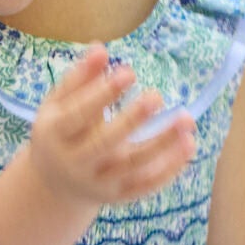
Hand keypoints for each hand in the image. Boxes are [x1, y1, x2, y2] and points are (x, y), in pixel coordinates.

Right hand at [28, 45, 196, 209]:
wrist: (55, 185)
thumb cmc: (61, 132)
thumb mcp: (58, 104)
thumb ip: (79, 78)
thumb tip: (100, 48)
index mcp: (56, 135)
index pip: (78, 115)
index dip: (102, 94)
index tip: (129, 72)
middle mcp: (75, 163)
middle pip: (105, 144)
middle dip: (132, 121)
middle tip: (156, 97)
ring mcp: (98, 183)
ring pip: (133, 167)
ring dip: (163, 145)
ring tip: (187, 121)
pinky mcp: (119, 196)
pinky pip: (146, 185)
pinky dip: (169, 169)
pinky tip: (188, 146)